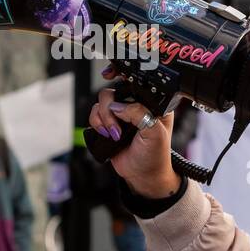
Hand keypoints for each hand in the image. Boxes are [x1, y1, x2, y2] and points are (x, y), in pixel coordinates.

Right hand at [88, 78, 179, 197]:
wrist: (143, 175)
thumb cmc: (155, 155)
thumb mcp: (154, 132)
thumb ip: (138, 114)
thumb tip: (118, 106)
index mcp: (151, 102)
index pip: (135, 81)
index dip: (121, 75)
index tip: (108, 75)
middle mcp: (135, 105)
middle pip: (112, 91)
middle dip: (109, 109)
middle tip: (117, 127)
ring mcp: (121, 114)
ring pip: (101, 103)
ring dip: (104, 119)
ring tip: (115, 134)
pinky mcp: (109, 124)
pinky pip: (94, 115)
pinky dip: (97, 124)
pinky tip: (108, 135)